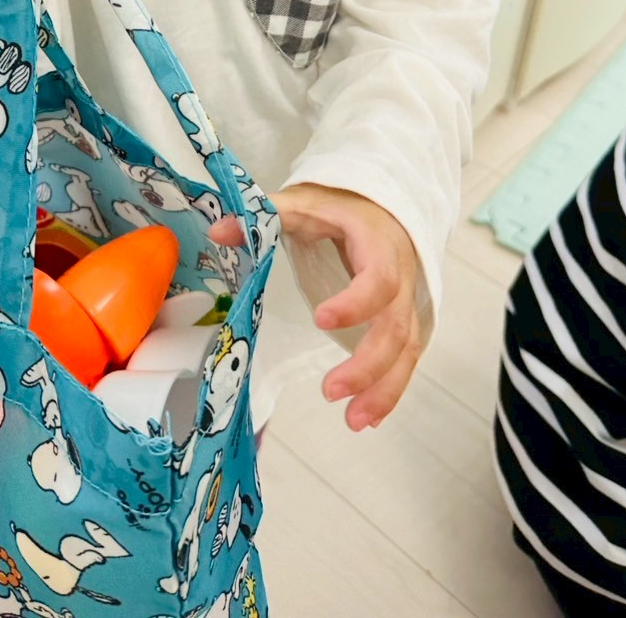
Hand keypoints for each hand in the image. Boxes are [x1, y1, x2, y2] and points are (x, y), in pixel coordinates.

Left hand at [209, 183, 420, 431]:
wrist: (383, 207)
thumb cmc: (342, 208)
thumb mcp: (305, 203)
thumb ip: (267, 215)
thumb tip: (219, 233)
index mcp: (379, 246)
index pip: (379, 279)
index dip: (356, 303)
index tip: (320, 319)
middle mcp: (402, 278)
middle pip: (396, 328)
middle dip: (367, 365)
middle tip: (329, 391)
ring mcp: (406, 303)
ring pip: (407, 351)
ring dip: (383, 389)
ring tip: (354, 421)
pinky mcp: (403, 321)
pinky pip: (406, 359)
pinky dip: (390, 389)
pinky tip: (368, 417)